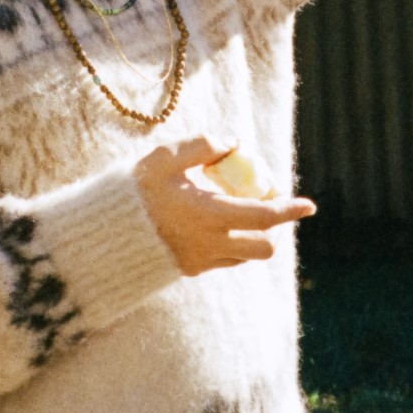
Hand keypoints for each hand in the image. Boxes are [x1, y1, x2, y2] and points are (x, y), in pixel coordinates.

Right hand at [135, 135, 316, 275]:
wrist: (103, 234)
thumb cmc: (134, 190)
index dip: (290, 210)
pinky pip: (223, 261)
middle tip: (265, 204)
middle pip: (263, 247)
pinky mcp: (188, 270)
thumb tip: (235, 142)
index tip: (309, 205)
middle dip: (273, 229)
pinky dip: (229, 244)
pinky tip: (213, 224)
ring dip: (251, 236)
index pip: (265, 216)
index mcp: (210, 216)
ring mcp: (200, 261)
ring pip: (245, 256)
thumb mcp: (166, 158)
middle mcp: (211, 244)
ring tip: (237, 212)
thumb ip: (204, 146)